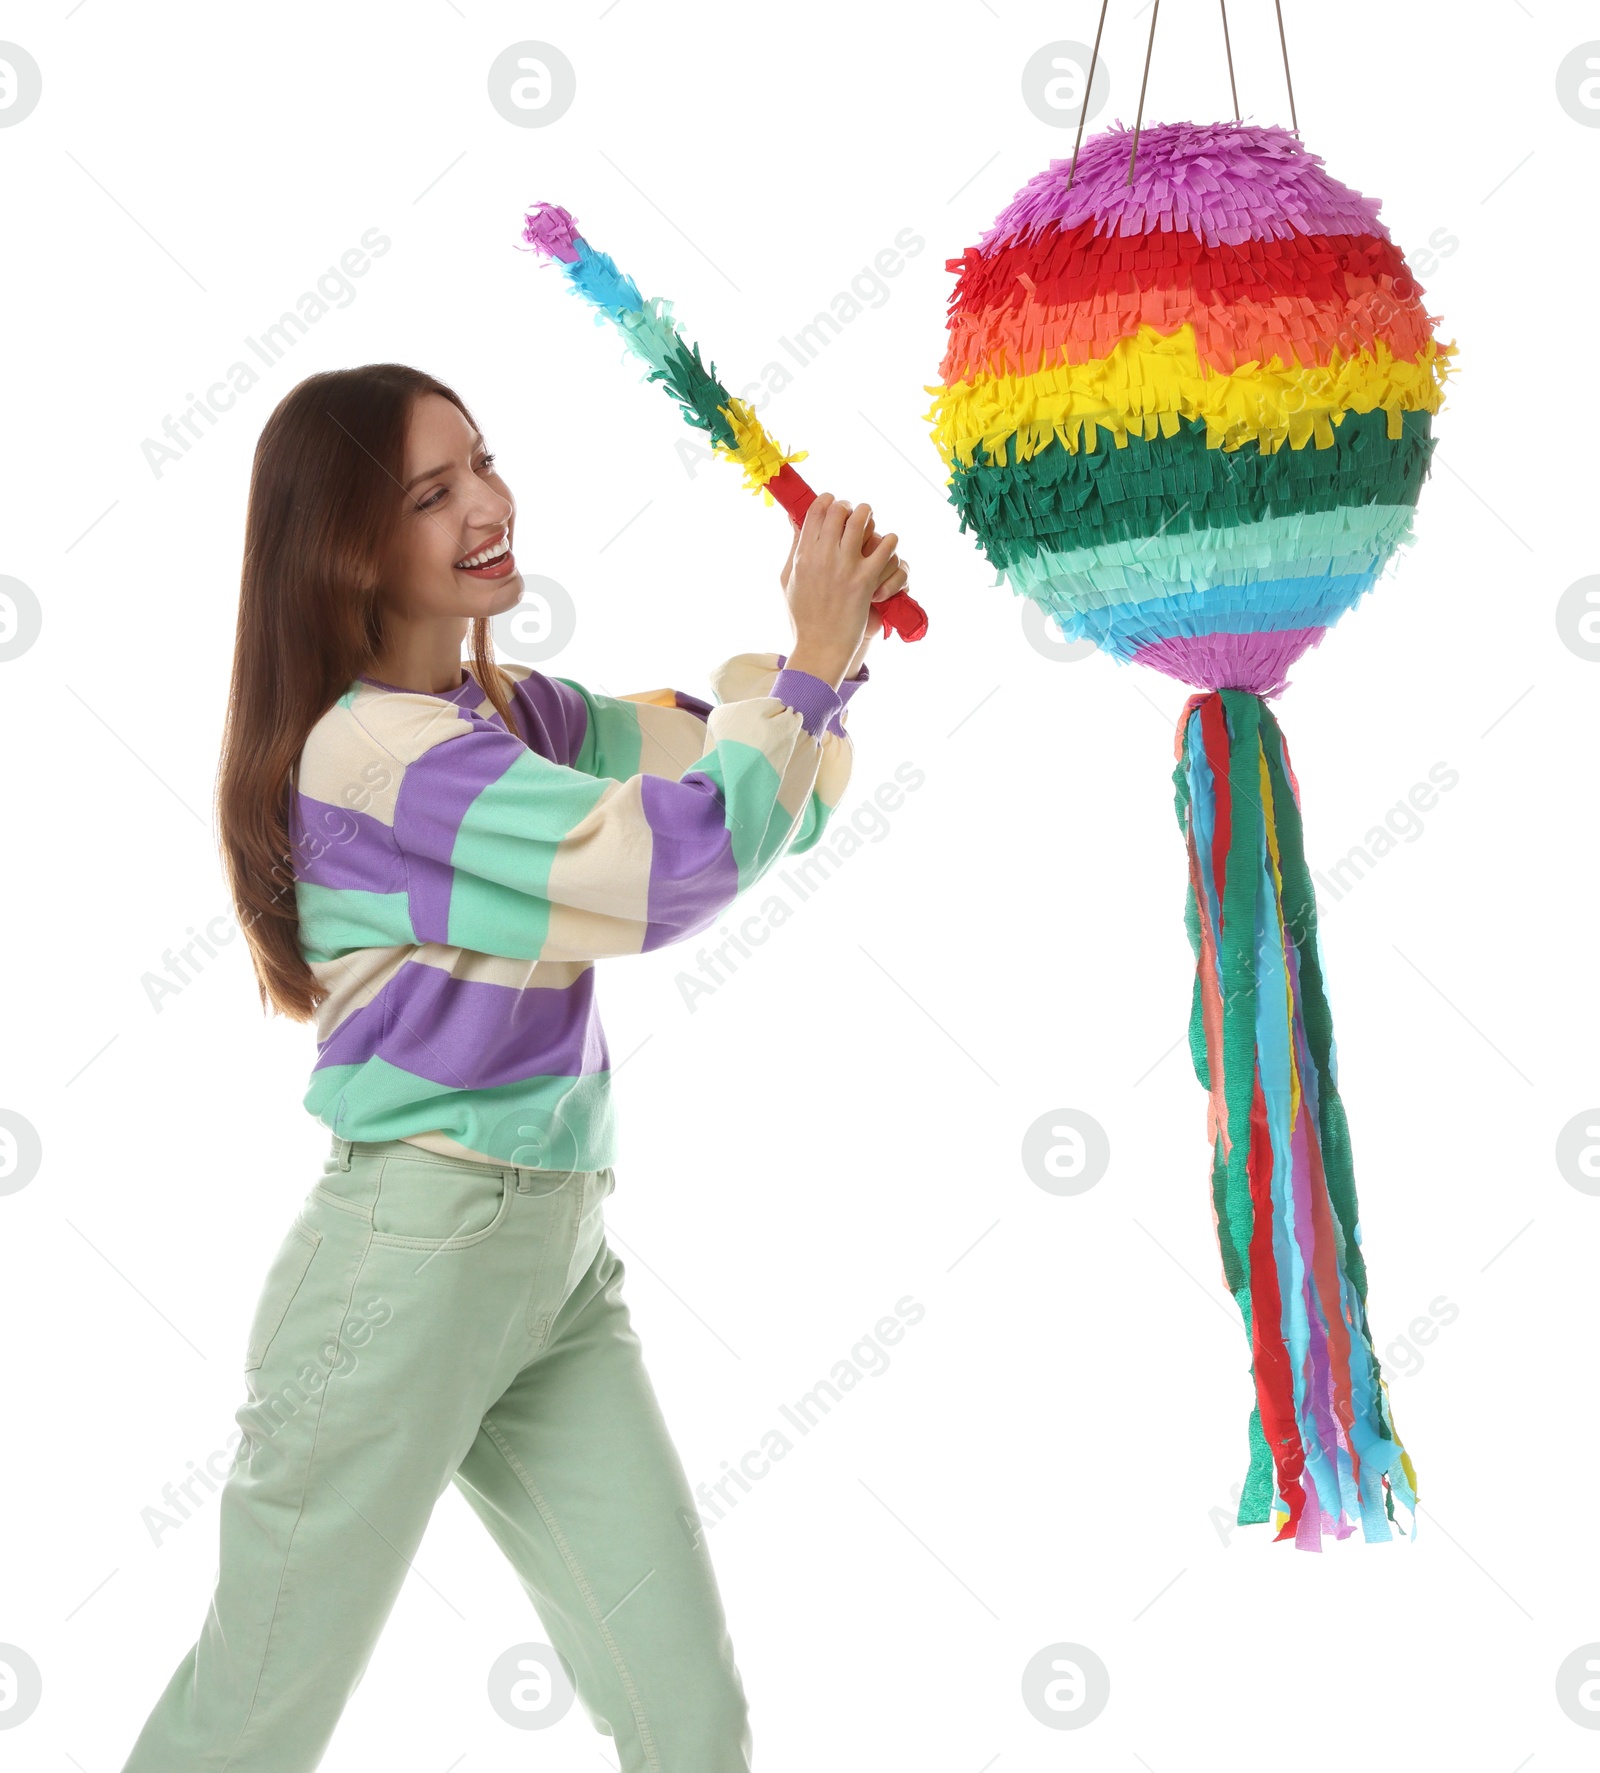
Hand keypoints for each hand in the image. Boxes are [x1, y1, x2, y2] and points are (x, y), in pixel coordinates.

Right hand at [777, 493, 897, 686]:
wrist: (821, 646)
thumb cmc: (802, 616)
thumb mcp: (787, 579)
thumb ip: (793, 549)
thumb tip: (796, 521)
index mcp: (803, 555)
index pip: (816, 510)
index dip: (828, 501)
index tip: (834, 505)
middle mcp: (823, 556)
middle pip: (839, 510)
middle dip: (848, 507)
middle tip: (854, 515)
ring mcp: (845, 567)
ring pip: (862, 520)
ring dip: (868, 517)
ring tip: (871, 523)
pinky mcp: (866, 581)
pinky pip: (885, 546)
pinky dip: (889, 542)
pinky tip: (886, 545)